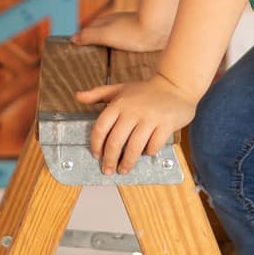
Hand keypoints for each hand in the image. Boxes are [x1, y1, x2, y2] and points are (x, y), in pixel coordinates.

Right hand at [72, 8, 168, 52]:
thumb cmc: (132, 32)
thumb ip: (89, 36)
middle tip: (91, 54)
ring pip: (117, 35)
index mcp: (108, 21)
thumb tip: (73, 38)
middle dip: (97, 40)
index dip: (84, 37)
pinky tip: (126, 55)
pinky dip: (124, 47)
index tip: (78, 46)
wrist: (160, 29)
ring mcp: (132, 27)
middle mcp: (119, 22)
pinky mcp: (143, 34)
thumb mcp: (105, 34)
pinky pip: (130, 41)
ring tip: (108, 58)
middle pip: (103, 31)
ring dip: (112, 44)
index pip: (90, 28)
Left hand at [73, 71, 196, 175]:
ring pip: (134, 147)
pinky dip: (148, 153)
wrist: (175, 84)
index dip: (96, 145)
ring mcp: (151, 118)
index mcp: (119, 103)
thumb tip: (78, 96)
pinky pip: (153, 146)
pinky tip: (145, 153)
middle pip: (115, 141)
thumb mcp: (120, 89)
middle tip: (108, 170)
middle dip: (110, 159)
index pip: (101, 127)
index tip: (96, 155)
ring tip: (124, 169)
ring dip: (127, 162)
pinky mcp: (166, 124)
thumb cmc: (145, 90)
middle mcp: (133, 110)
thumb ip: (98, 94)